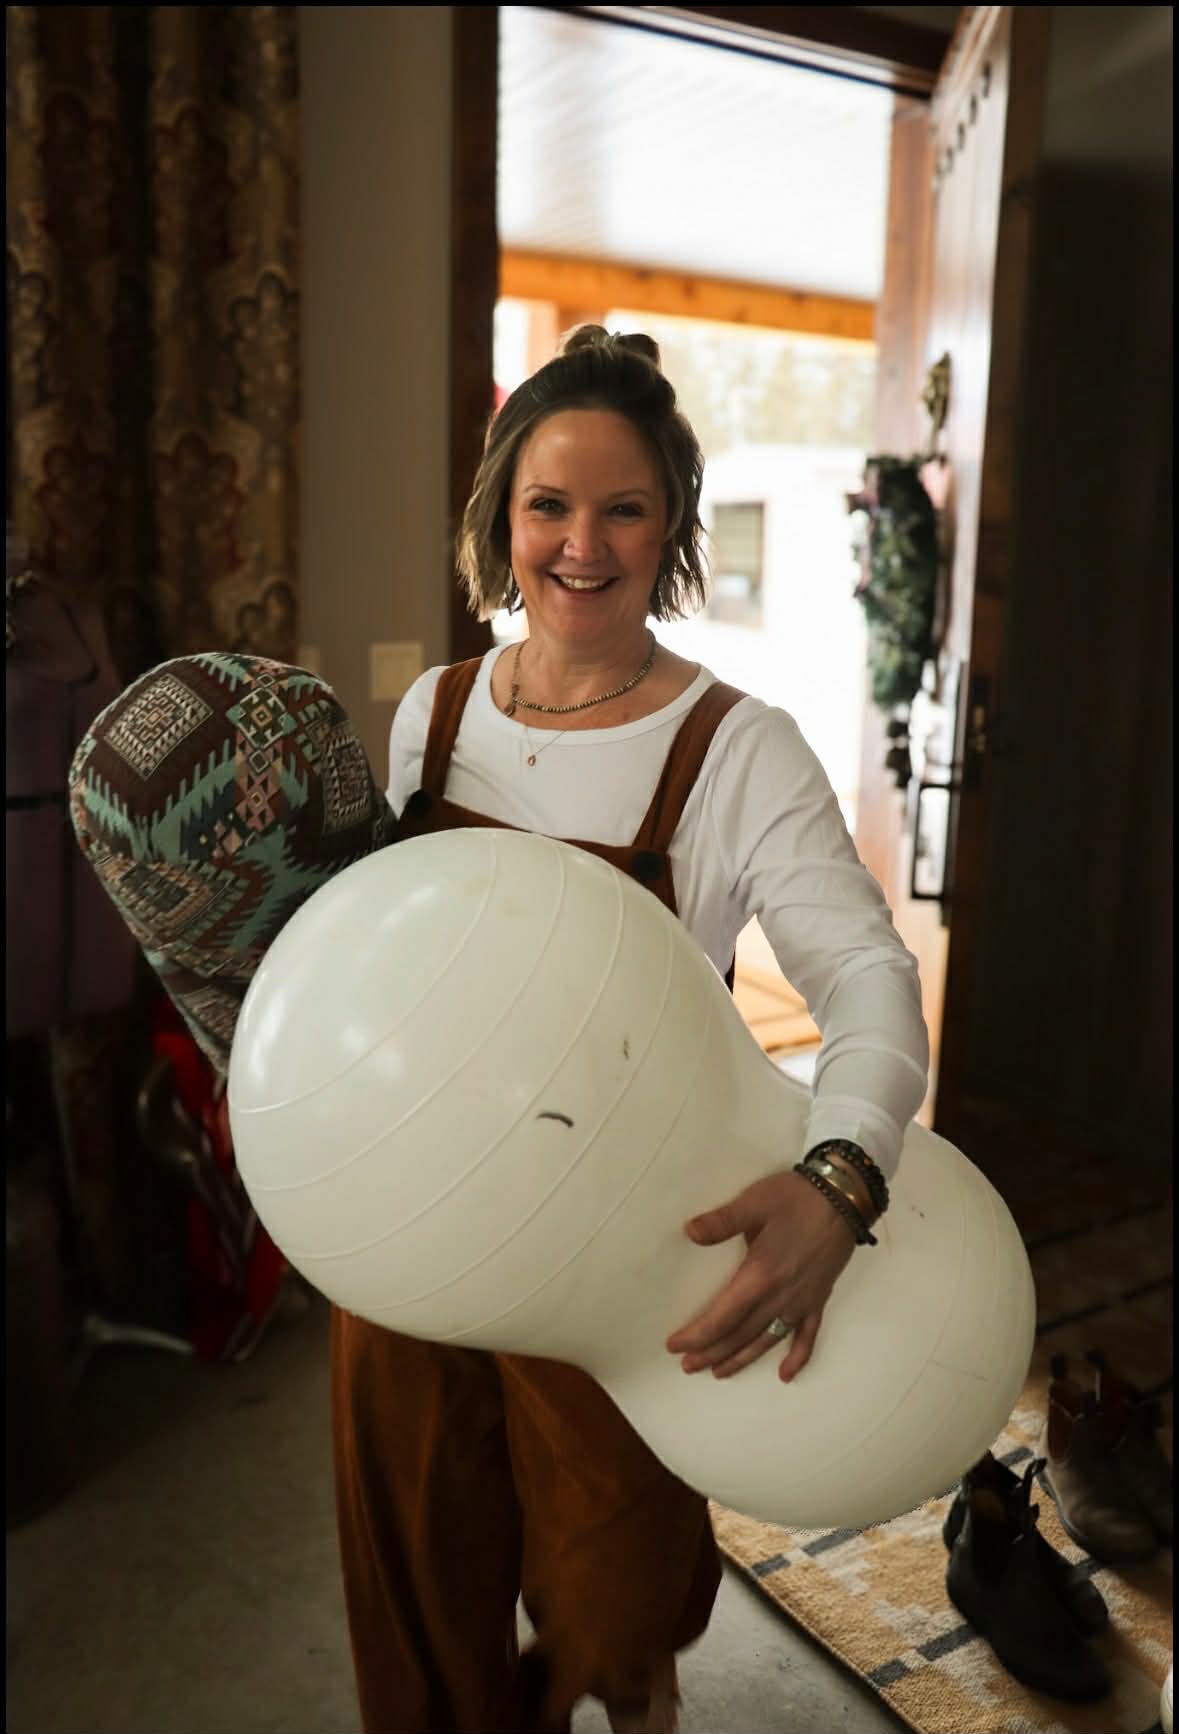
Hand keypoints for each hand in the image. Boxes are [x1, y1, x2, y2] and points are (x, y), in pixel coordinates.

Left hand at [665, 1171, 855, 1381]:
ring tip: (719, 1373)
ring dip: (742, 1359)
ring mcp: (801, 1302)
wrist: (845, 1197)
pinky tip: (785, 1375)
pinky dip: (797, 1358)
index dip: (697, 1335)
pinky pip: (807, 1337)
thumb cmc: (796, 1198)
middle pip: (740, 1335)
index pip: (722, 1317)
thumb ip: (722, 1220)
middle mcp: (780, 1297)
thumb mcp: (754, 1202)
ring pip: (767, 1341)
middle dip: (712, 1353)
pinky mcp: (818, 1299)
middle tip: (688, 1365)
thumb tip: (690, 1232)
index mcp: (760, 1275)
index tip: (675, 1346)